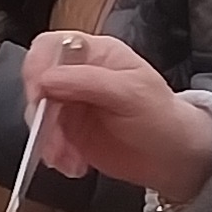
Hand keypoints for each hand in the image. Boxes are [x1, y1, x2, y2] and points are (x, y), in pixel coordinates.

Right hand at [13, 29, 211, 204]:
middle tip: (52, 139)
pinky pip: (45, 139)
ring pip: (38, 114)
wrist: (173, 157)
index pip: (51, 47)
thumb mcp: (132, 93)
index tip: (40, 96)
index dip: (38, 67)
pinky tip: (74, 164)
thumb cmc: (162, 117)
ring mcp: (70, 103)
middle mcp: (77, 74)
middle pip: (38, 82)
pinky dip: (53, 154)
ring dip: (48, 140)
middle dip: (42, 114)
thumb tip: (46, 79)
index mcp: (95, 53)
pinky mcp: (67, 130)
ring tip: (69, 161)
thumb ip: (89, 82)